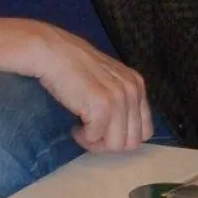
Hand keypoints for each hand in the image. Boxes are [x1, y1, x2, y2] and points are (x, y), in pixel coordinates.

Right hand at [32, 27, 150, 152]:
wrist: (52, 53)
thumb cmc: (72, 67)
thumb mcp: (107, 80)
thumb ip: (121, 101)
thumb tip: (121, 131)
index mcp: (137, 86)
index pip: (145, 131)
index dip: (123, 137)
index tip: (104, 132)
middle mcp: (132, 91)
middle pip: (132, 142)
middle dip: (109, 144)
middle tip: (91, 133)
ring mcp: (118, 98)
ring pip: (116, 144)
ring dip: (96, 142)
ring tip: (82, 129)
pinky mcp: (102, 105)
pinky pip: (95, 138)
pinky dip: (83, 137)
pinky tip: (75, 125)